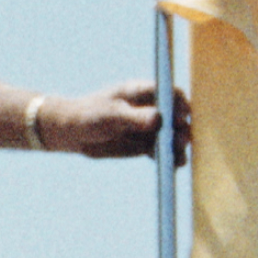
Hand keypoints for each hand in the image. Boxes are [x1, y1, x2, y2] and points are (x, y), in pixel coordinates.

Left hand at [44, 82, 190, 162]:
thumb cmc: (90, 115)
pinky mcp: (144, 144)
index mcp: (141, 92)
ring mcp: (147, 127)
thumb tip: (159, 119)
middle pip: (173, 116)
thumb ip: (134, 118)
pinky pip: (161, 151)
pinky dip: (169, 158)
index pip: (168, 93)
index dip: (179, 103)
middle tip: (183, 139)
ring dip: (177, 145)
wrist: (74, 132)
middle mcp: (149, 108)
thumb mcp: (112, 116)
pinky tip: (175, 165)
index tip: (183, 115)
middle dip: (181, 128)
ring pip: (169, 136)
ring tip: (180, 157)